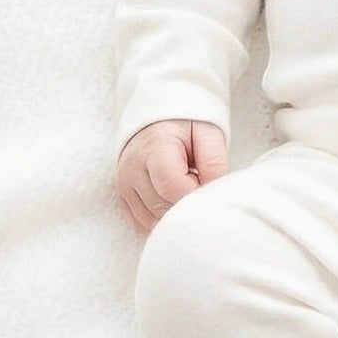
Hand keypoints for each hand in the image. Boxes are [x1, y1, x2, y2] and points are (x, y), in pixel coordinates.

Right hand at [117, 118, 228, 234]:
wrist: (161, 115)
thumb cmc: (188, 124)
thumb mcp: (208, 133)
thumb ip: (214, 163)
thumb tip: (213, 196)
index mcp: (154, 147)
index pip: (172, 187)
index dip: (195, 194)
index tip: (207, 185)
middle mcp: (132, 167)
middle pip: (162, 206)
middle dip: (187, 205)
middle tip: (198, 184)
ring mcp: (124, 182)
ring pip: (152, 219)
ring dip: (174, 212)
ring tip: (185, 186)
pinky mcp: (122, 194)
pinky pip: (141, 222)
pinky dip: (160, 218)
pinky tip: (172, 198)